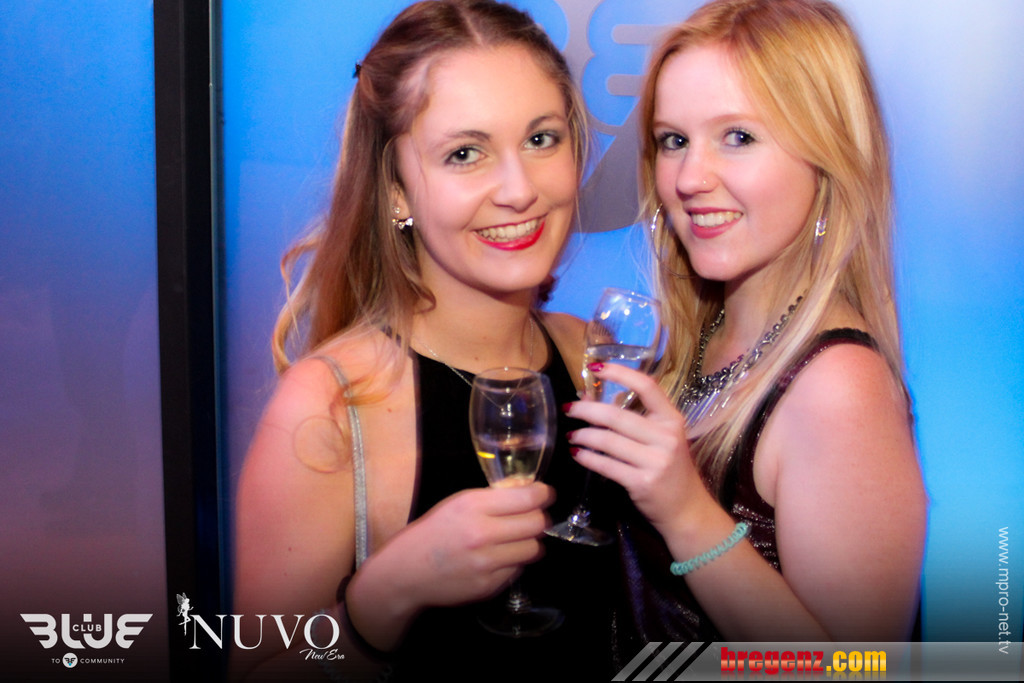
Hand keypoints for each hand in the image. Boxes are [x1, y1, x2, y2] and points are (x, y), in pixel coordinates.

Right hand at [370, 481, 554, 610]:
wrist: (407, 572)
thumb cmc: (434, 532)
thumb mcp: (457, 503)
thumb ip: (493, 498)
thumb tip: (529, 490)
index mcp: (472, 505)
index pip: (528, 498)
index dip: (543, 494)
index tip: (544, 494)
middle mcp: (482, 533)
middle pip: (536, 523)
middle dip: (538, 518)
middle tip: (532, 517)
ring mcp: (486, 563)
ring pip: (534, 549)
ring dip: (529, 542)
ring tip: (516, 539)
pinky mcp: (489, 586)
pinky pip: (518, 569)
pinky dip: (514, 562)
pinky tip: (498, 558)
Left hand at [565, 362, 708, 533]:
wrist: (686, 509)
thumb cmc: (671, 468)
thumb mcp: (662, 439)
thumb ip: (634, 419)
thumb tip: (590, 399)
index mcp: (672, 419)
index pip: (647, 386)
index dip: (620, 373)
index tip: (595, 367)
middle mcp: (666, 437)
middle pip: (617, 416)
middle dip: (586, 410)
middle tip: (569, 408)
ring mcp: (656, 461)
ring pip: (608, 441)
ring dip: (583, 436)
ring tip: (573, 435)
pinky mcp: (642, 483)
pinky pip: (606, 465)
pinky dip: (587, 458)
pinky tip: (577, 454)